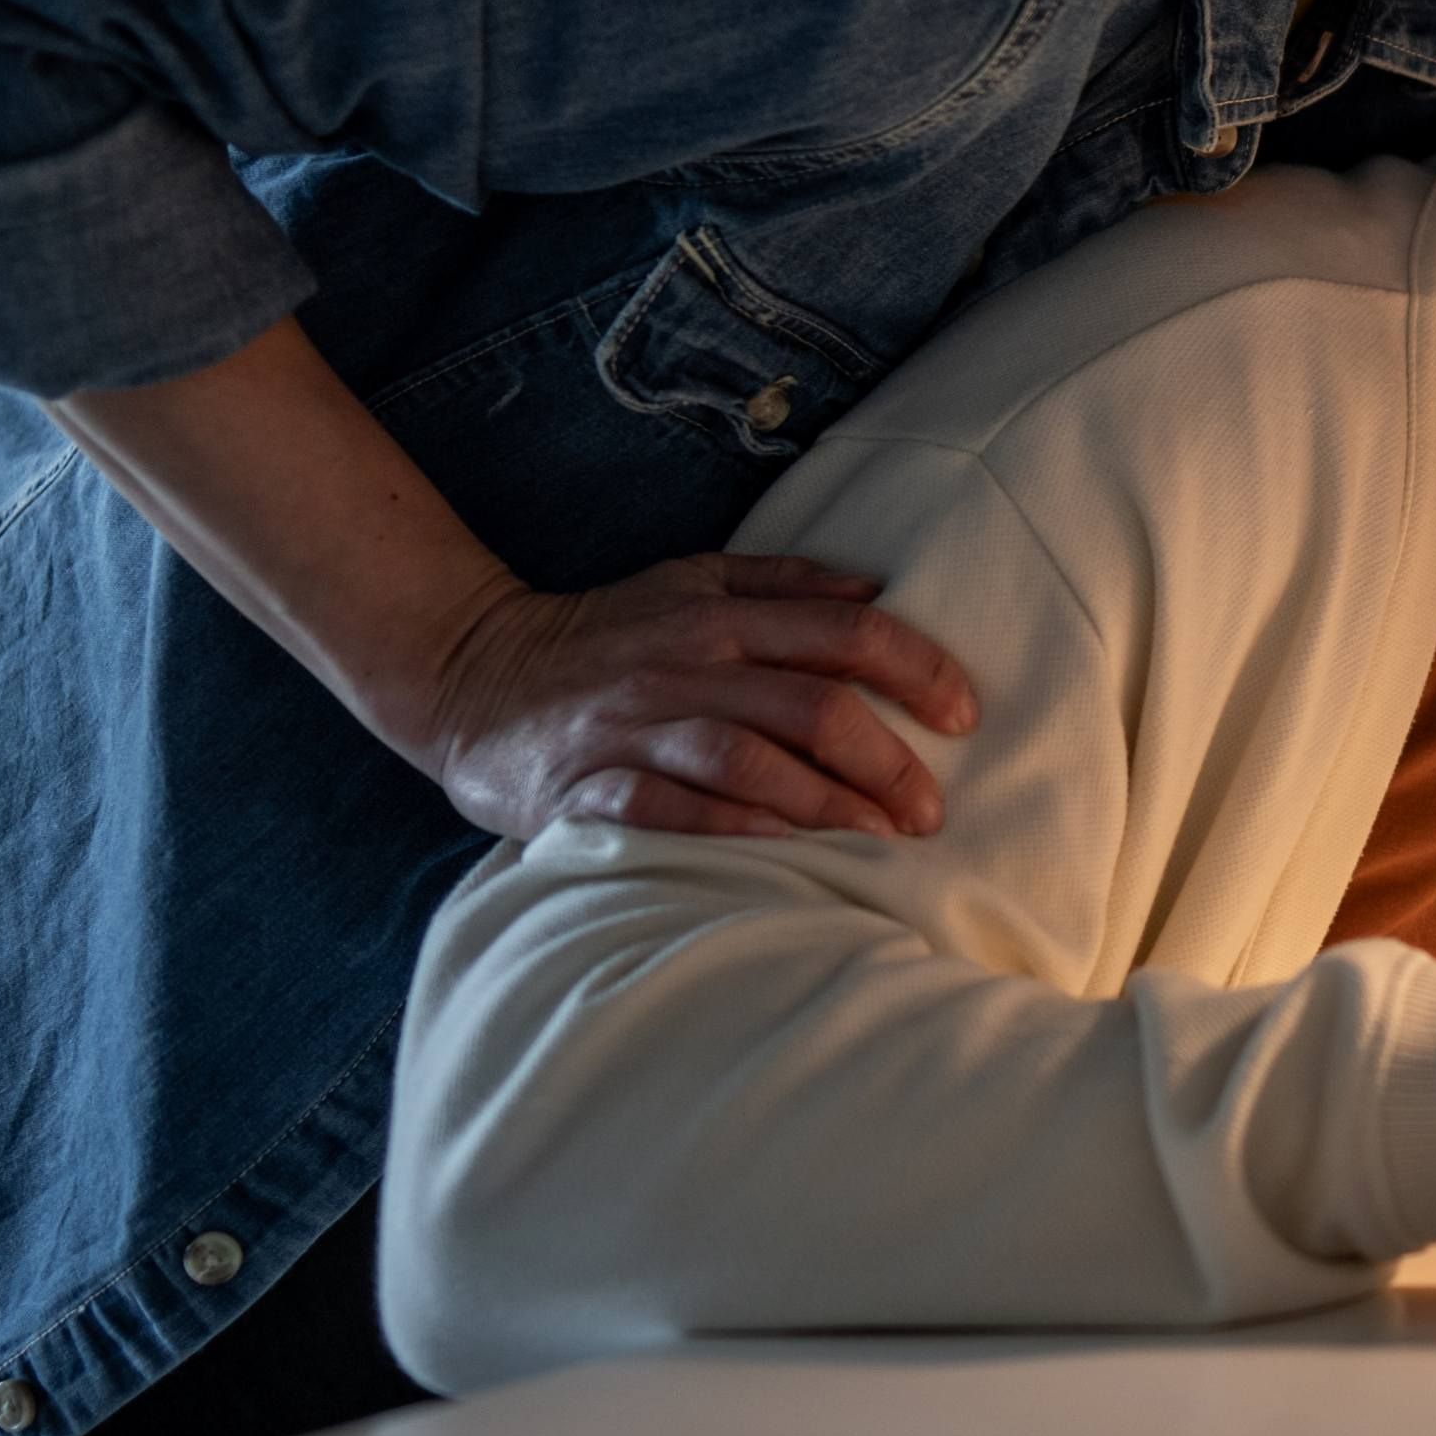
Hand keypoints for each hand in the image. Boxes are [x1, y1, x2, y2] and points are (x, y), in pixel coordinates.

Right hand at [396, 553, 975, 843]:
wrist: (470, 674)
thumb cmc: (606, 634)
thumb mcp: (690, 580)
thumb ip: (784, 582)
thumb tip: (877, 589)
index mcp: (718, 613)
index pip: (843, 634)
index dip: (918, 670)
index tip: (965, 716)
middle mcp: (684, 664)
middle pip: (811, 707)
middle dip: (886, 761)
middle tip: (930, 811)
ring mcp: (634, 727)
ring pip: (749, 760)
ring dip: (825, 806)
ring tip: (880, 845)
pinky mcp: (586, 786)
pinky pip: (669, 810)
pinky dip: (731, 832)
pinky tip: (782, 855)